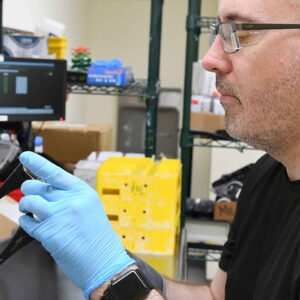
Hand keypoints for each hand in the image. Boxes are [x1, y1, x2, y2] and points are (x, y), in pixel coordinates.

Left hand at [18, 151, 134, 298]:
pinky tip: (33, 224)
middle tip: (32, 196)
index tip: (25, 156)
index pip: (54, 173)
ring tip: (31, 212)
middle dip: (29, 190)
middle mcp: (70, 200)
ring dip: (26, 206)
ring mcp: (58, 216)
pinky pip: (27, 222)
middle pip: (36, 187)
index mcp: (81, 192)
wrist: (103, 259)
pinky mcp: (48, 233)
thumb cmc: (97, 234)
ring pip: (28, 202)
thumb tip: (46, 190)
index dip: (37, 163)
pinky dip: (26, 222)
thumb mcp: (89, 206)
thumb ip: (69, 196)